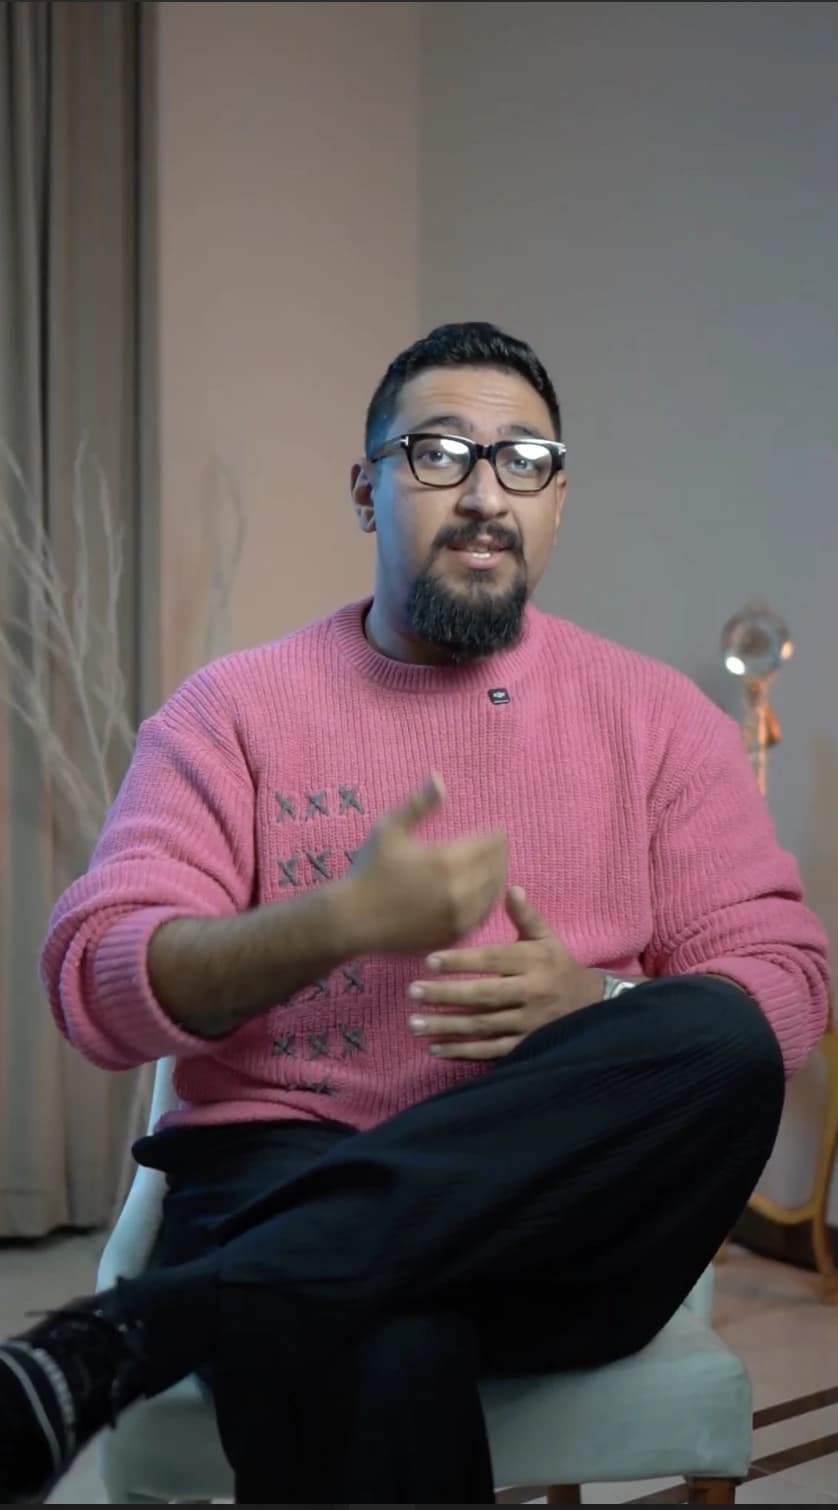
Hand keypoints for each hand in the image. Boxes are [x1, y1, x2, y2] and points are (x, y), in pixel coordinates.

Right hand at [347, 773, 507, 955]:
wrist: (352, 920)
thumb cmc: (368, 870)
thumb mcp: (389, 829)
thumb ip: (418, 803)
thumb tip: (439, 778)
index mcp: (447, 859)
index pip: (490, 842)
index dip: (496, 833)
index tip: (497, 828)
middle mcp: (460, 889)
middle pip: (497, 866)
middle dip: (500, 853)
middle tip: (498, 845)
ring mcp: (458, 916)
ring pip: (494, 892)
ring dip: (497, 876)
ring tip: (493, 866)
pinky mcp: (453, 935)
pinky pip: (482, 915)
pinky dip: (486, 901)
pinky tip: (480, 893)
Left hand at [406, 886, 602, 1059]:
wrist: (591, 1006)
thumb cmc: (558, 966)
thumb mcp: (547, 938)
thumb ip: (526, 916)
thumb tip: (510, 888)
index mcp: (533, 962)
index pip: (493, 960)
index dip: (461, 961)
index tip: (430, 961)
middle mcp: (531, 993)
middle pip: (484, 995)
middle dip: (446, 995)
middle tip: (412, 992)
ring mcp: (528, 1023)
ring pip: (483, 1025)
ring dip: (447, 1026)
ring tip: (415, 1024)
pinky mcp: (526, 1045)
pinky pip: (491, 1051)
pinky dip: (463, 1051)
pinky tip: (436, 1048)